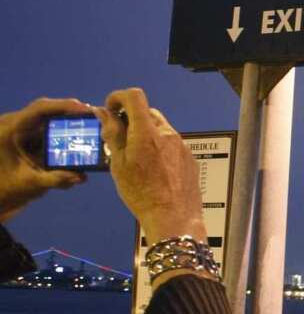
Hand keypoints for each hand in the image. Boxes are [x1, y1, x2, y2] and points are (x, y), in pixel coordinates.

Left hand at [0, 97, 90, 222]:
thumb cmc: (8, 188)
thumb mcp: (30, 184)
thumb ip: (54, 180)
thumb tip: (80, 177)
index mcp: (9, 129)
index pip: (38, 109)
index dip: (63, 106)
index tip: (85, 109)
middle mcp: (15, 124)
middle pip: (46, 110)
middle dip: (71, 111)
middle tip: (95, 115)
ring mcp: (21, 129)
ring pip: (49, 118)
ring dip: (69, 121)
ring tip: (92, 123)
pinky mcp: (28, 136)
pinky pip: (49, 127)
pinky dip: (65, 131)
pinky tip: (80, 133)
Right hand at [96, 88, 205, 241]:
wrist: (173, 217)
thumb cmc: (143, 194)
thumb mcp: (118, 164)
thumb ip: (112, 134)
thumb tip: (104, 113)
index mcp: (147, 133)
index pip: (134, 96)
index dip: (118, 98)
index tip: (111, 110)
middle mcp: (167, 134)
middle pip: (147, 112)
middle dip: (131, 119)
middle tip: (119, 138)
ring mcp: (181, 145)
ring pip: (160, 128)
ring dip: (145, 134)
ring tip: (136, 157)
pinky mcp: (189, 156)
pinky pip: (171, 143)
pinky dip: (159, 147)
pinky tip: (153, 168)